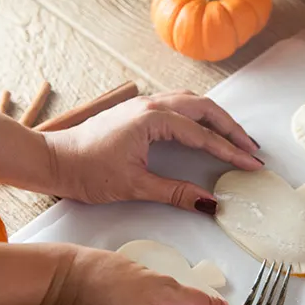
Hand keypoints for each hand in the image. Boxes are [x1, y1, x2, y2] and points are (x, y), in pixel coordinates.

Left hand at [44, 90, 262, 214]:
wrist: (53, 160)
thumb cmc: (86, 171)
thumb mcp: (135, 186)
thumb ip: (176, 192)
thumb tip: (209, 203)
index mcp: (152, 120)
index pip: (202, 135)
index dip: (230, 151)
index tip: (251, 163)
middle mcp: (151, 105)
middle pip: (205, 109)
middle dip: (231, 128)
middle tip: (251, 148)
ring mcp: (145, 104)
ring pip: (193, 101)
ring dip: (218, 118)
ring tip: (236, 136)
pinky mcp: (139, 110)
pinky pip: (179, 103)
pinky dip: (200, 114)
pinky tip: (206, 126)